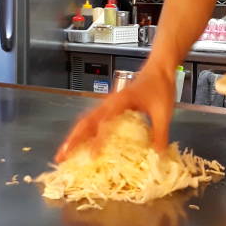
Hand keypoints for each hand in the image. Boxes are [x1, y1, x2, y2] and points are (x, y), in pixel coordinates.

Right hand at [55, 62, 175, 162]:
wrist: (159, 68)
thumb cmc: (160, 86)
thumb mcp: (164, 111)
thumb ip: (160, 133)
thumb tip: (157, 154)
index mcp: (120, 102)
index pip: (103, 122)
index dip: (97, 140)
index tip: (92, 156)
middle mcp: (110, 102)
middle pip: (85, 122)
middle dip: (72, 140)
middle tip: (61, 157)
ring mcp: (109, 104)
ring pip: (86, 121)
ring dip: (75, 136)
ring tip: (65, 152)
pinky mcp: (112, 106)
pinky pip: (94, 120)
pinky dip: (85, 132)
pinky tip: (84, 143)